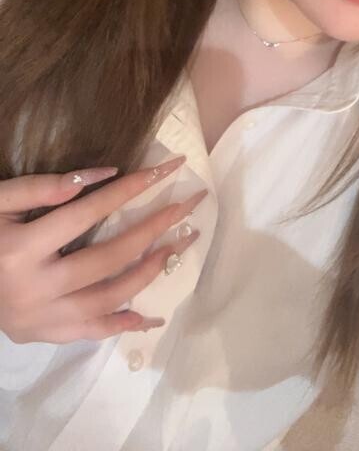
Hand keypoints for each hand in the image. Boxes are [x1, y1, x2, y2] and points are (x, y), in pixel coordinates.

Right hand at [0, 155, 206, 343]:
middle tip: (188, 207)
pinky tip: (153, 315)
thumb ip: (40, 189)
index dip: (129, 190)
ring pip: (108, 299)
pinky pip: (92, 333)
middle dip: (154, 229)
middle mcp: (34, 289)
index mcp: (20, 250)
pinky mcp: (44, 336)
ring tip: (179, 245)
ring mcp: (41, 319)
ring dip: (149, 272)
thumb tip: (102, 174)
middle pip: (108, 258)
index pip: (87, 213)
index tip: (166, 171)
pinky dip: (123, 325)